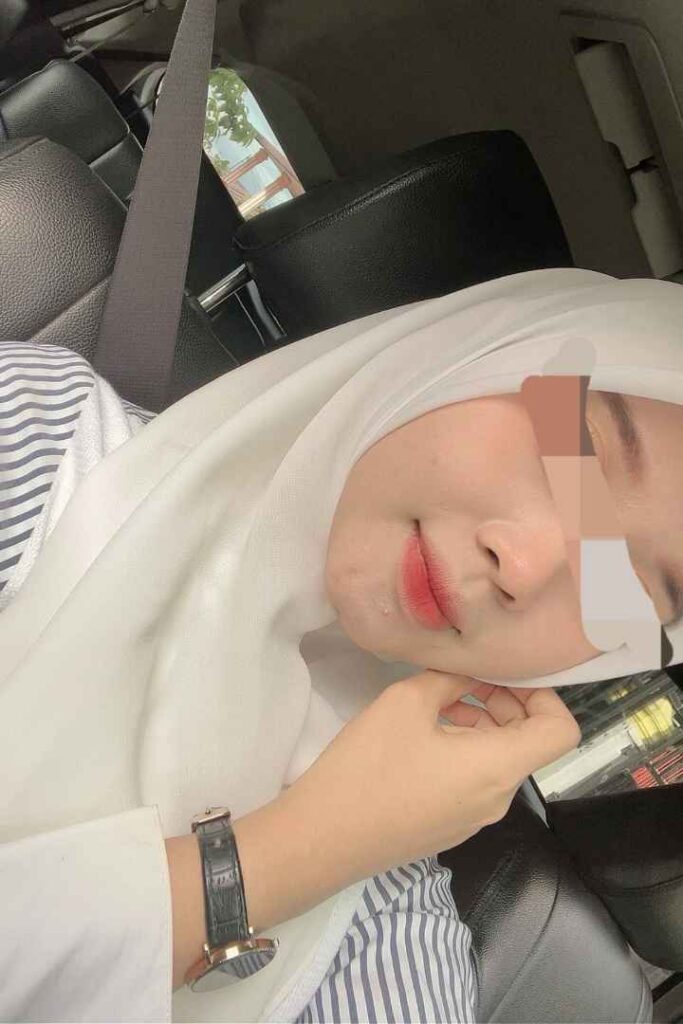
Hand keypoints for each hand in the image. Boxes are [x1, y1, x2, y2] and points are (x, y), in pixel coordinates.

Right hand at [232, 671, 579, 936]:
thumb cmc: (369, 766)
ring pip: (500, 760)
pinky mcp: (450, 827)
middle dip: (505, 702)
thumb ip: (448, 679)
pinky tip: (422, 736)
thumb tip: (468, 673)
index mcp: (499, 766)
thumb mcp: (406, 702)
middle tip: (465, 679)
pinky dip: (464, 750)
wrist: (323, 839)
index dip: (546, 695)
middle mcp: (499, 797)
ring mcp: (475, 818)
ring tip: (438, 702)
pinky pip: (476, 781)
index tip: (508, 674)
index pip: (562, 732)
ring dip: (482, 723)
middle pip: (529, 742)